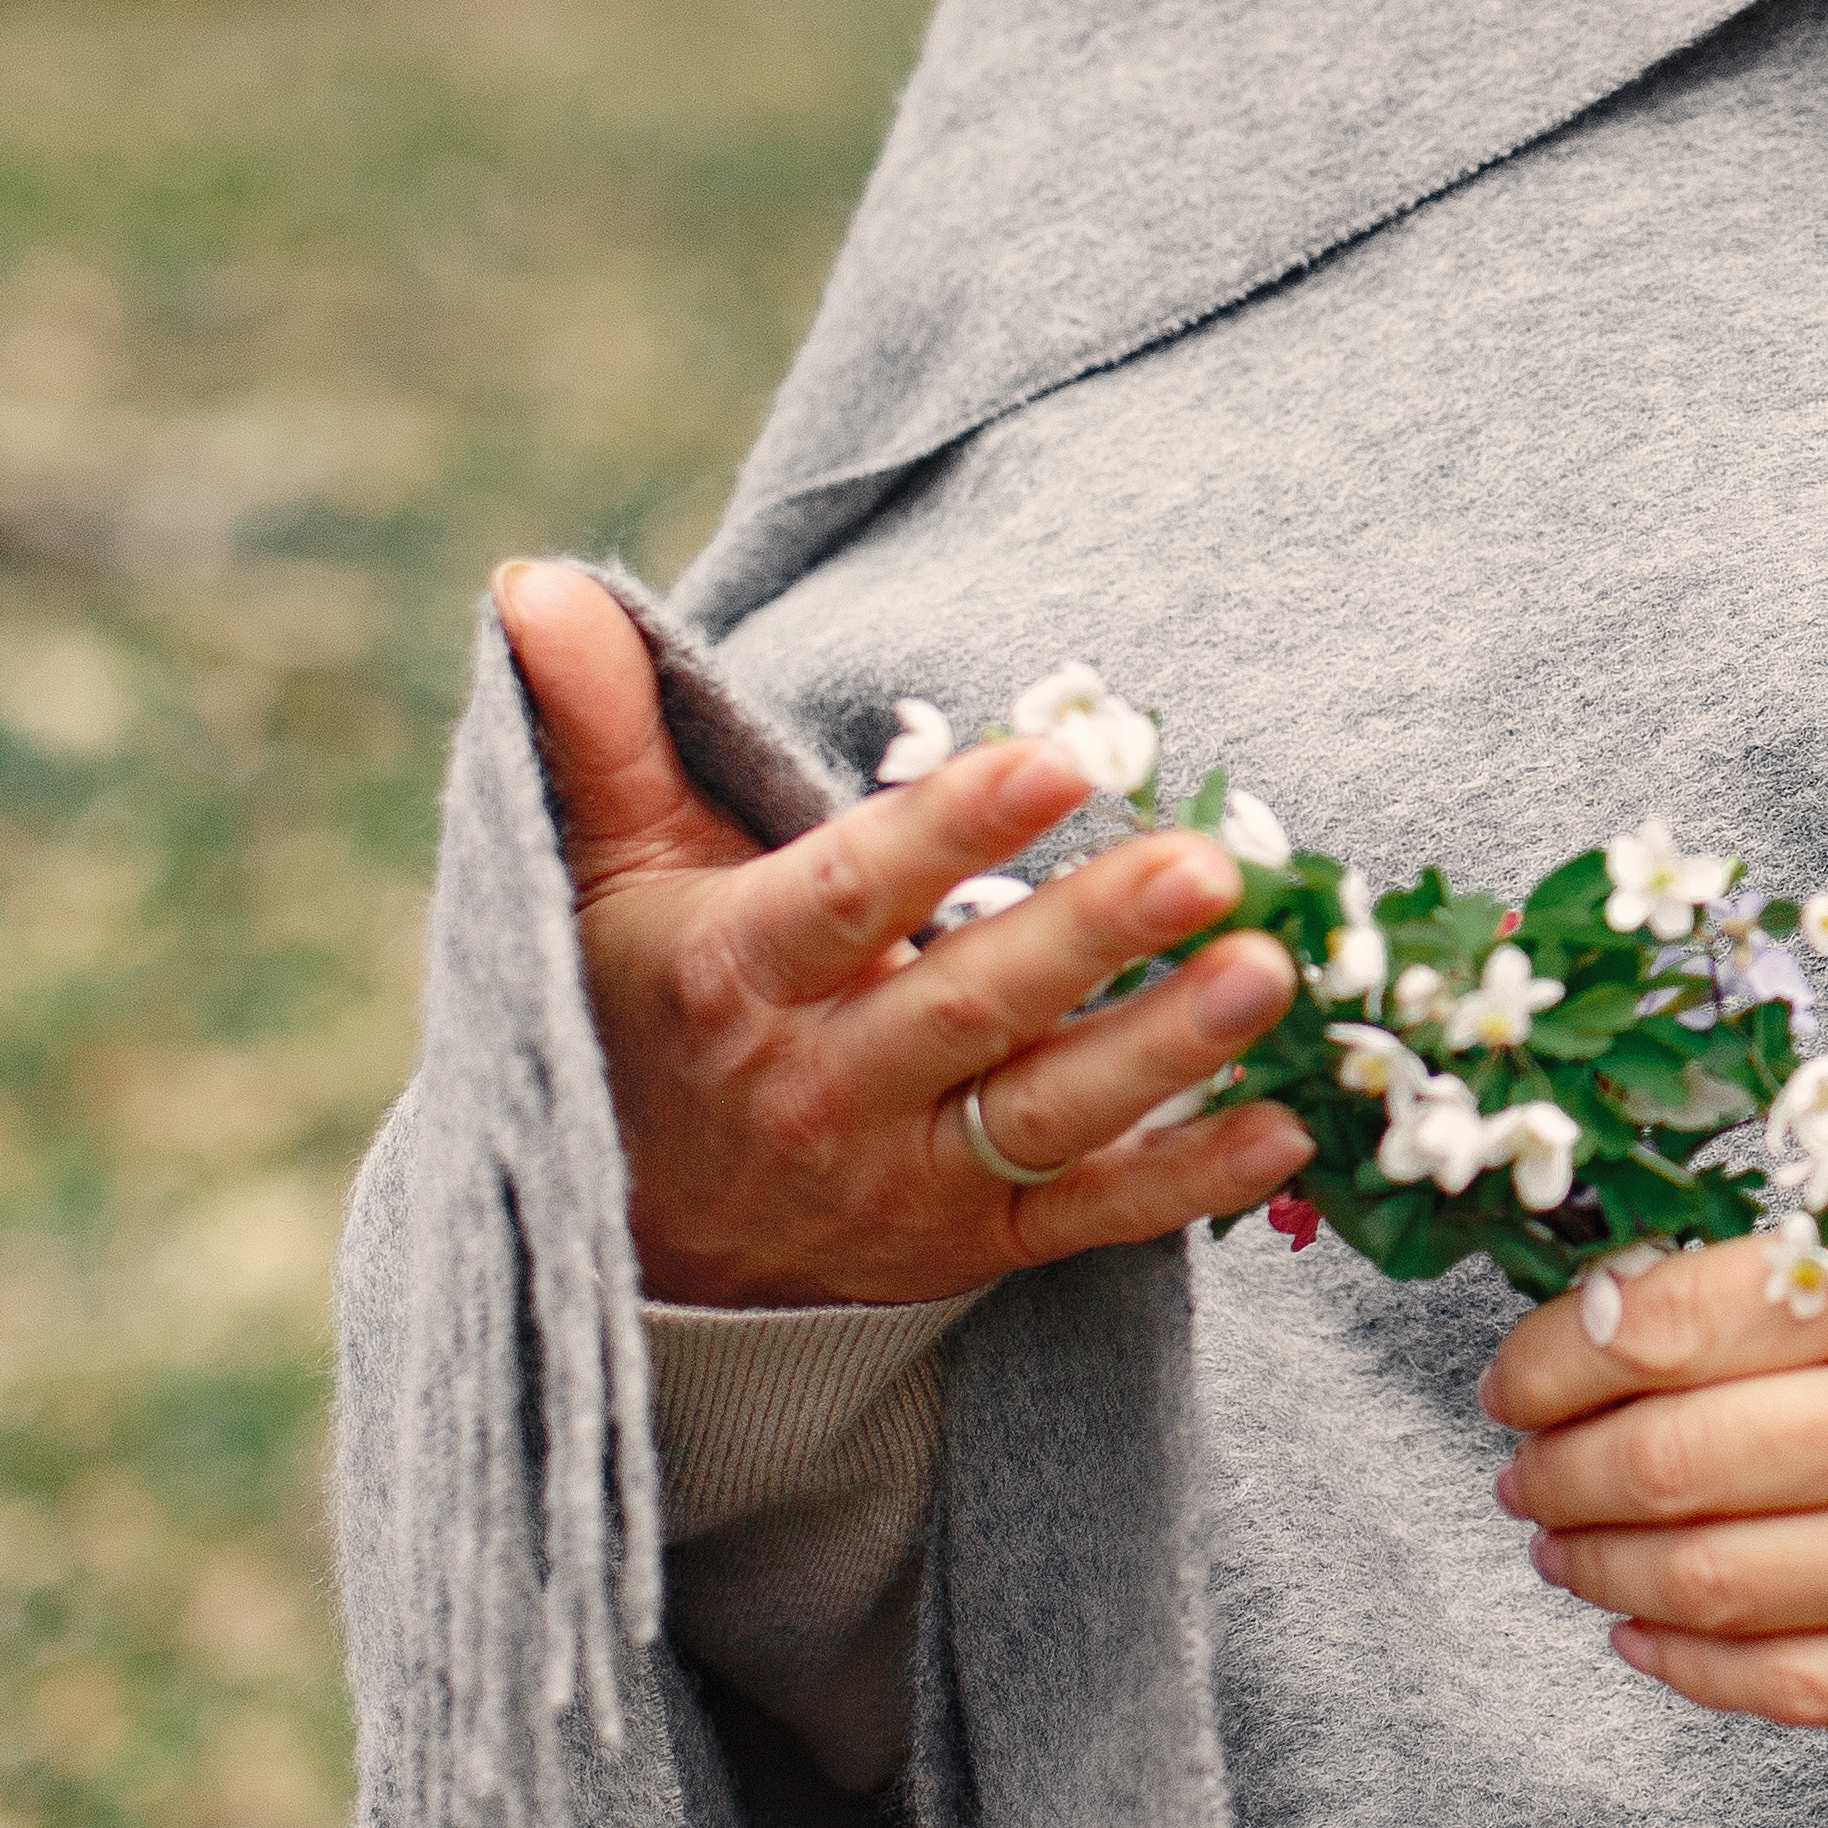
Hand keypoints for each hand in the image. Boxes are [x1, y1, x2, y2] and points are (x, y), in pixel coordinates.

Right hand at [496, 559, 1311, 1308]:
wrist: (623, 1247)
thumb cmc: (636, 1007)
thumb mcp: (603, 869)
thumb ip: (596, 726)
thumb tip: (536, 580)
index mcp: (740, 974)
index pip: (853, 896)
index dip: (952, 831)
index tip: (1056, 757)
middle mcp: (825, 1086)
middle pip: (971, 1007)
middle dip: (1093, 937)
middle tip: (1212, 863)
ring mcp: (903, 1176)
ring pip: (1046, 1116)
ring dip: (1167, 1052)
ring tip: (1272, 974)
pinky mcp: (969, 1244)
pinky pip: (1088, 1220)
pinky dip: (1191, 1183)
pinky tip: (1292, 1124)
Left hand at [1481, 1202, 1827, 1747]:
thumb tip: (1660, 1304)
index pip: (1668, 1315)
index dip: (1555, 1352)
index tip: (1519, 1372)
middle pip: (1660, 1456)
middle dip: (1554, 1470)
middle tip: (1521, 1470)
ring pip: (1702, 1578)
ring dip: (1597, 1565)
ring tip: (1566, 1548)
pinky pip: (1787, 1685)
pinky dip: (1686, 1662)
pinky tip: (1650, 1633)